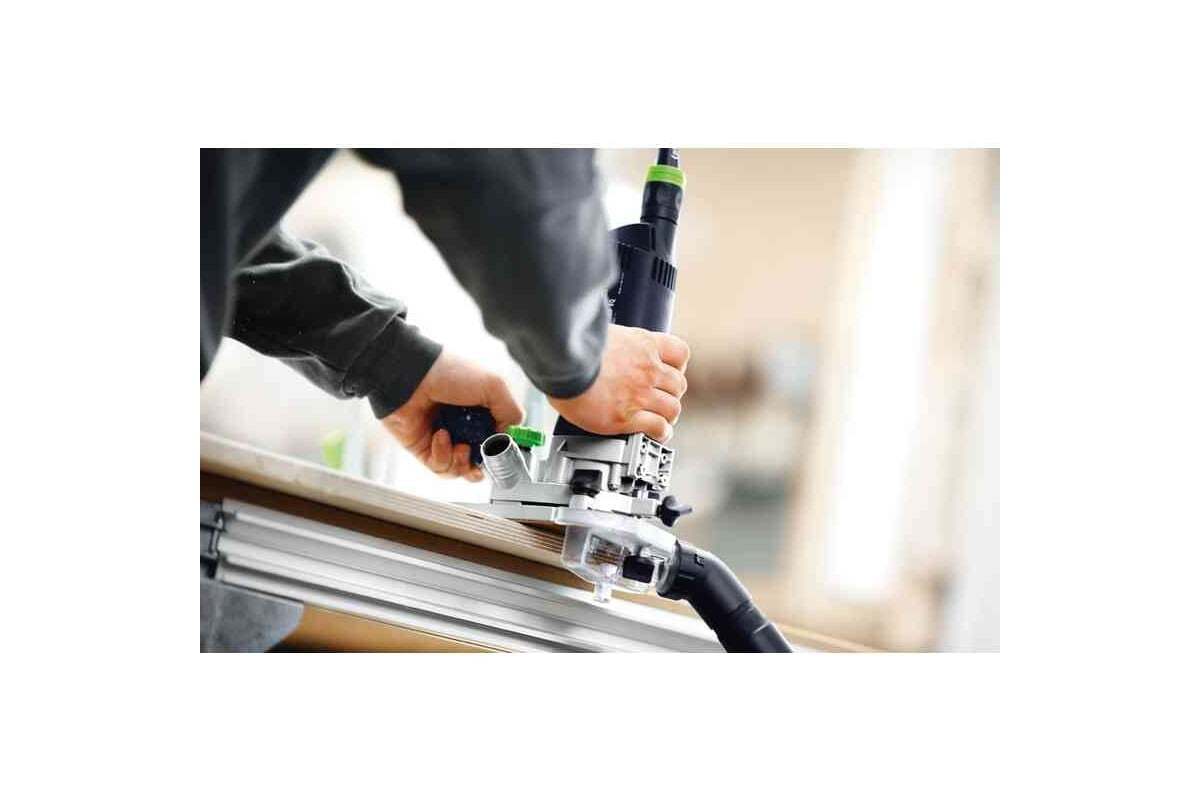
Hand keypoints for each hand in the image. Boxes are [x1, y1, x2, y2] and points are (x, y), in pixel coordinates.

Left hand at [381, 352, 523, 480]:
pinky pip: (440, 467)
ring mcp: (444, 438)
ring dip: (464, 462)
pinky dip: (443, 455)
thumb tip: (508, 438)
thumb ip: (511, 412)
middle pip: (481, 458)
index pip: (498, 437)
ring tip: (460, 446)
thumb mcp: (493, 385)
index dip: (502, 448)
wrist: (409, 376)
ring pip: (462, 469)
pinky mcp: (424, 448)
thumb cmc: (448, 372)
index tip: (503, 452)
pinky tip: (440, 436)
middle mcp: (463, 425)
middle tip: (483, 456)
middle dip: (485, 462)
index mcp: (481, 409)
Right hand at [548, 324, 689, 442]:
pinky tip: (656, 433)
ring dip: (668, 414)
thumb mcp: (601, 332)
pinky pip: (658, 428)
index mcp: (642, 344)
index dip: (677, 365)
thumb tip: (603, 345)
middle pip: (678, 384)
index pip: (679, 353)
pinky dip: (661, 432)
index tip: (670, 371)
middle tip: (660, 398)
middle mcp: (647, 369)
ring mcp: (639, 394)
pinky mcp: (627, 417)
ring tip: (660, 419)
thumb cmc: (571, 346)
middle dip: (671, 393)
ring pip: (672, 408)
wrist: (561, 362)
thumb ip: (614, 342)